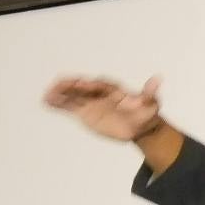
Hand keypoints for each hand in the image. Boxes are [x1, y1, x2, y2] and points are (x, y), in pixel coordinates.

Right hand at [43, 75, 163, 140]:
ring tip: (47, 94)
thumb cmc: (145, 114)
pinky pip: (70, 106)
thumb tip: (158, 79)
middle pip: (83, 88)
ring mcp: (91, 102)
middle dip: (71, 86)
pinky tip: (46, 101)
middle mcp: (100, 93)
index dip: (91, 84)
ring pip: (74, 96)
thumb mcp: (151, 105)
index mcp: (114, 90)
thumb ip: (150, 94)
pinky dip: (59, 104)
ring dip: (61, 94)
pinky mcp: (85, 112)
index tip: (82, 83)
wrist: (139, 125)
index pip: (100, 85)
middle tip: (57, 84)